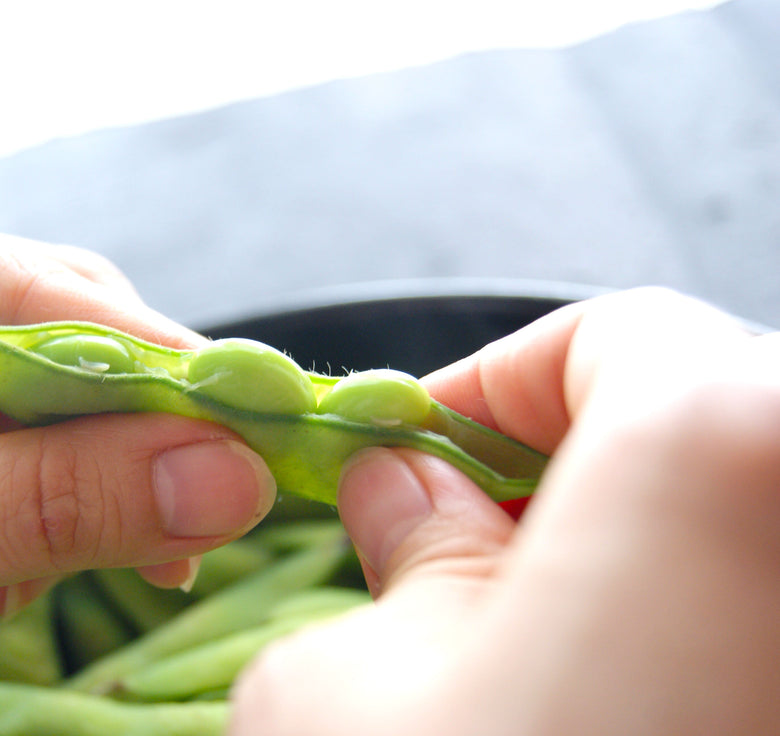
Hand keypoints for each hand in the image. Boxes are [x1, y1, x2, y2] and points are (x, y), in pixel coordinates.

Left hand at [0, 162, 274, 734]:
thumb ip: (30, 505)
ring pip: (6, 384)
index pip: (20, 283)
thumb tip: (220, 481)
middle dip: (121, 426)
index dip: (155, 366)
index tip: (263, 433)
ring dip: (75, 475)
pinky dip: (15, 499)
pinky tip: (20, 568)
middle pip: (27, 321)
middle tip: (211, 508)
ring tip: (131, 553)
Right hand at [230, 288, 779, 734]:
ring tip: (505, 640)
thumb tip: (402, 493)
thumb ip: (396, 544)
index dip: (497, 381)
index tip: (422, 445)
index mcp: (709, 457)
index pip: (621, 337)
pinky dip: (666, 624)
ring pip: (727, 530)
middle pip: (686, 433)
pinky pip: (752, 614)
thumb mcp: (350, 680)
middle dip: (553, 475)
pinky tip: (581, 692)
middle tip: (456, 546)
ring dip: (608, 561)